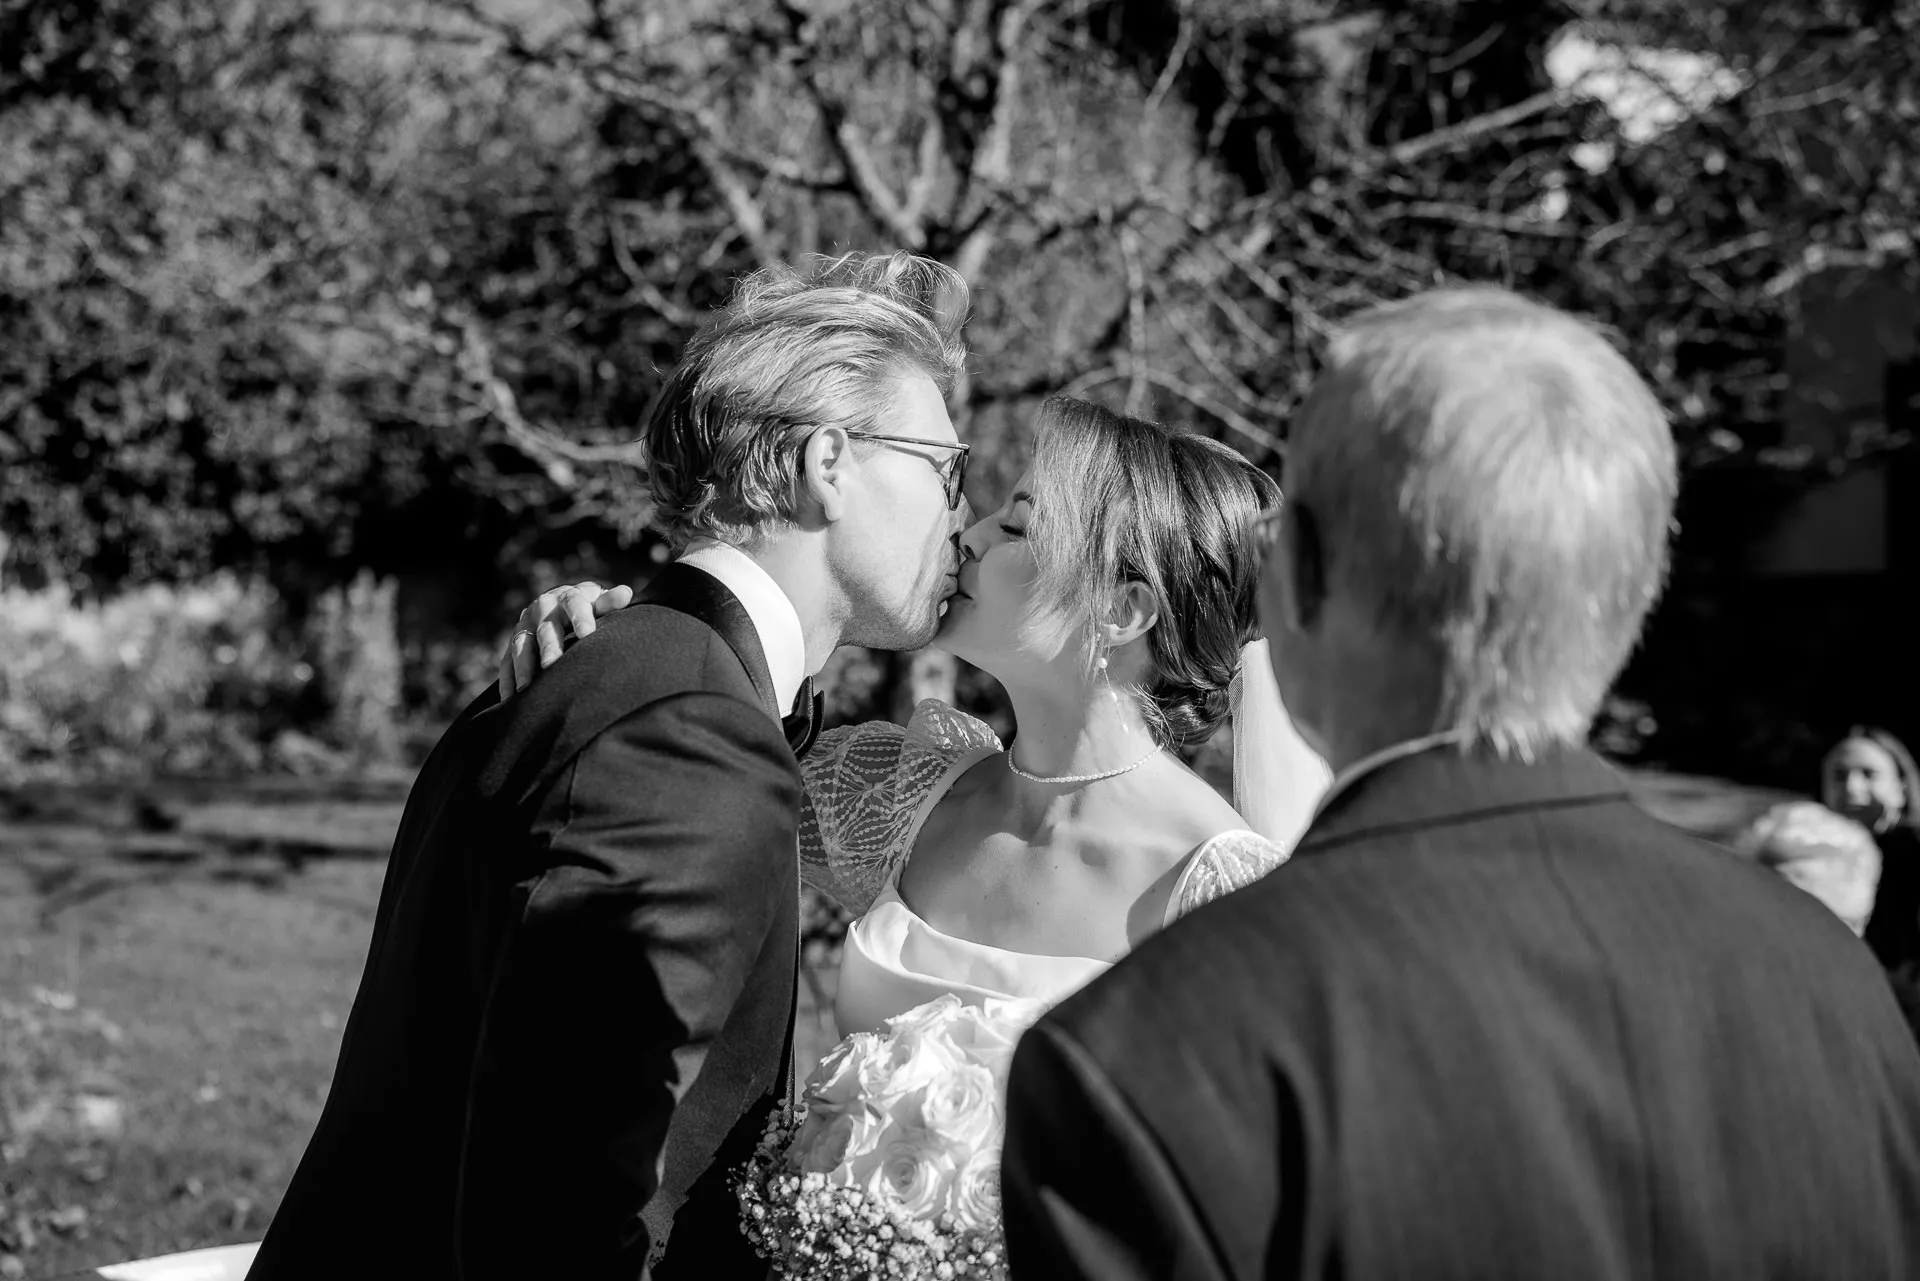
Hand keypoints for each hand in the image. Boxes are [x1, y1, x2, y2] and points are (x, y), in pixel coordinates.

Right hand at [498, 582, 633, 699]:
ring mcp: (525, 626)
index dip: (580, 619)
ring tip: (526, 688)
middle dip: (548, 647)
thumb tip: (626, 593)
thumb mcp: (599, 603)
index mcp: (568, 597)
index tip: (588, 635)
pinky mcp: (513, 644)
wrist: (563, 605)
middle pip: (545, 628)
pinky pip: (507, 662)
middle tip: (552, 665)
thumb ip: (610, 602)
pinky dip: (507, 681)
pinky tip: (510, 700)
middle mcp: (542, 608)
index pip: (574, 604)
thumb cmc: (590, 610)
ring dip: (523, 666)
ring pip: (521, 645)